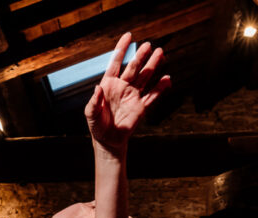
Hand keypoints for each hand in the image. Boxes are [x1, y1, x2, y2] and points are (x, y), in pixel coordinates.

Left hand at [84, 33, 170, 154]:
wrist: (107, 140)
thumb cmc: (96, 125)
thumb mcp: (90, 114)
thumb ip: (94, 101)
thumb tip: (97, 88)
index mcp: (109, 85)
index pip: (115, 63)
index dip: (121, 50)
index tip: (128, 36)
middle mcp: (122, 87)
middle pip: (133, 68)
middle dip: (141, 56)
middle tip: (149, 45)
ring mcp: (133, 95)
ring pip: (145, 77)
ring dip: (153, 66)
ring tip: (161, 53)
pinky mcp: (141, 107)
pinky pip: (152, 95)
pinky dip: (160, 88)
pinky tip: (166, 79)